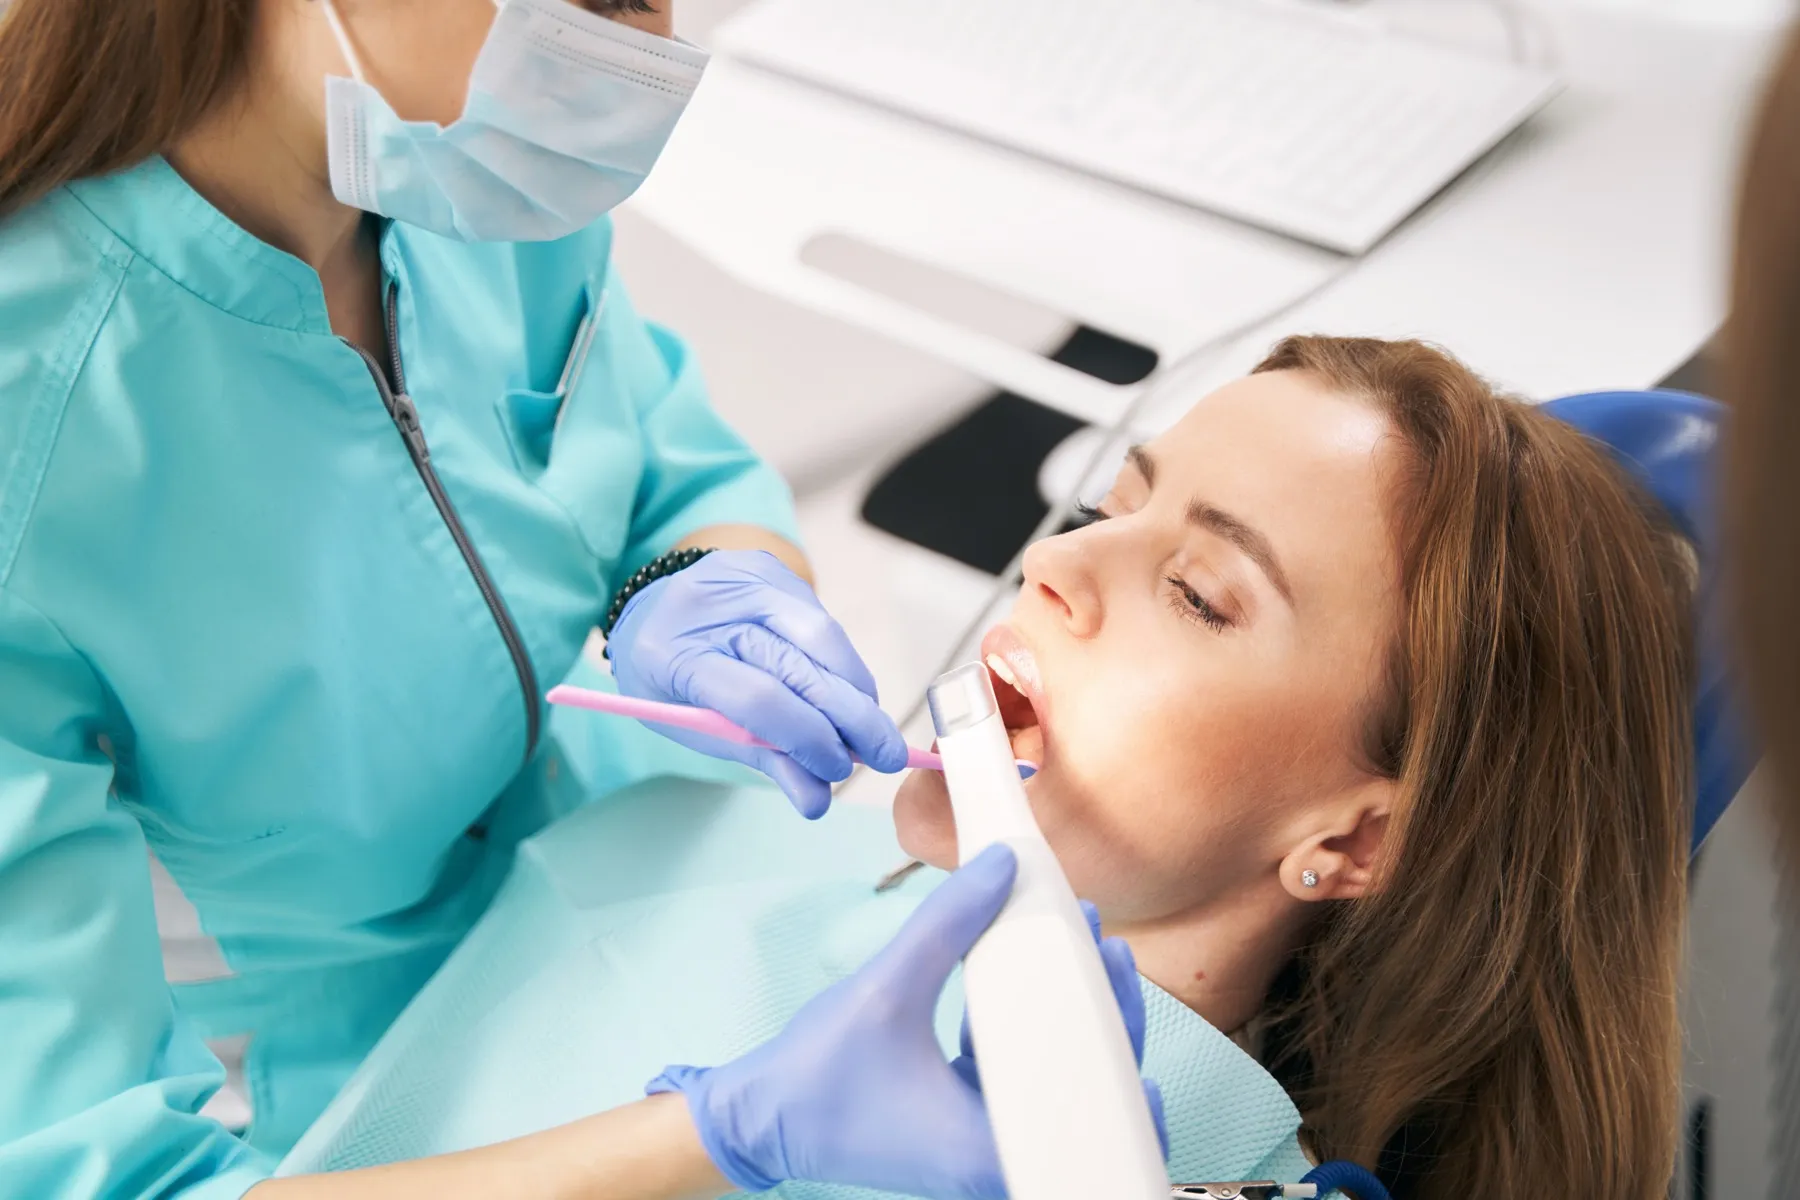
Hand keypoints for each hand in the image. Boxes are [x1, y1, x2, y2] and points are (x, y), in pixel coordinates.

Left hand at [607, 550, 907, 817]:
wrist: (653, 609)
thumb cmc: (672, 680)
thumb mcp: (700, 728)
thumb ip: (762, 759)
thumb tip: (818, 801)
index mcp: (678, 656)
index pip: (759, 699)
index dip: (807, 737)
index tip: (838, 770)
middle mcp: (714, 608)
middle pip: (802, 664)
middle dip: (854, 717)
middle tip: (887, 756)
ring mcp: (747, 580)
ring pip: (824, 637)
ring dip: (857, 690)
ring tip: (872, 730)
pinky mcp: (774, 570)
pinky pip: (824, 622)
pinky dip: (844, 667)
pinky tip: (851, 695)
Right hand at [646, 845, 1168, 1198]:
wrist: (762, 1119)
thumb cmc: (816, 1076)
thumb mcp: (885, 988)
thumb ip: (947, 924)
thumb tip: (1004, 866)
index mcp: (988, 1145)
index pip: (1089, 1097)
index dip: (1118, 1032)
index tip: (1112, 966)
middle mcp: (996, 1156)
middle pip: (1086, 1090)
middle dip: (1103, 1015)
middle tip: (1104, 949)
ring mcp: (982, 1145)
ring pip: (1056, 1083)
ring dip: (1069, 1021)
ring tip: (1079, 954)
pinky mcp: (966, 1129)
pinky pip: (1019, 1080)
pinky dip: (1029, 1035)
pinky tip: (1027, 982)